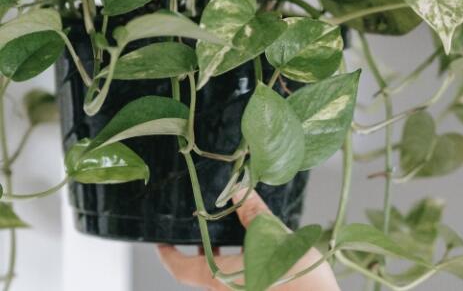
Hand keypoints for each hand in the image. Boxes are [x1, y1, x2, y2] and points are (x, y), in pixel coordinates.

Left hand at [157, 190, 339, 290]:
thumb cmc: (294, 277)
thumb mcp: (274, 236)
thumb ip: (254, 213)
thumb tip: (238, 188)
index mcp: (219, 277)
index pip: (181, 267)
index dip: (168, 254)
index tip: (161, 241)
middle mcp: (225, 290)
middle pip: (200, 271)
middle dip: (198, 250)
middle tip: (199, 227)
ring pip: (220, 275)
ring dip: (220, 256)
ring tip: (227, 234)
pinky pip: (238, 279)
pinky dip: (237, 263)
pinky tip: (254, 248)